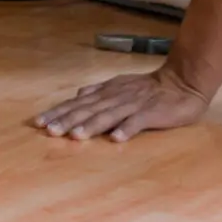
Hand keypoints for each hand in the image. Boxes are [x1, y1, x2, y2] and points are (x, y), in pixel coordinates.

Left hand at [31, 65, 213, 142]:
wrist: (182, 82)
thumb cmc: (149, 88)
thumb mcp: (120, 85)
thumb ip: (99, 91)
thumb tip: (78, 94)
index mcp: (107, 92)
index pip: (78, 103)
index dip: (59, 112)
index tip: (39, 122)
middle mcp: (116, 97)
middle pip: (88, 109)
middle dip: (68, 120)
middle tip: (49, 131)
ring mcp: (133, 104)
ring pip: (109, 115)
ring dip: (92, 125)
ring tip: (76, 136)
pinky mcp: (152, 113)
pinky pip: (138, 121)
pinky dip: (127, 129)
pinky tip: (116, 139)